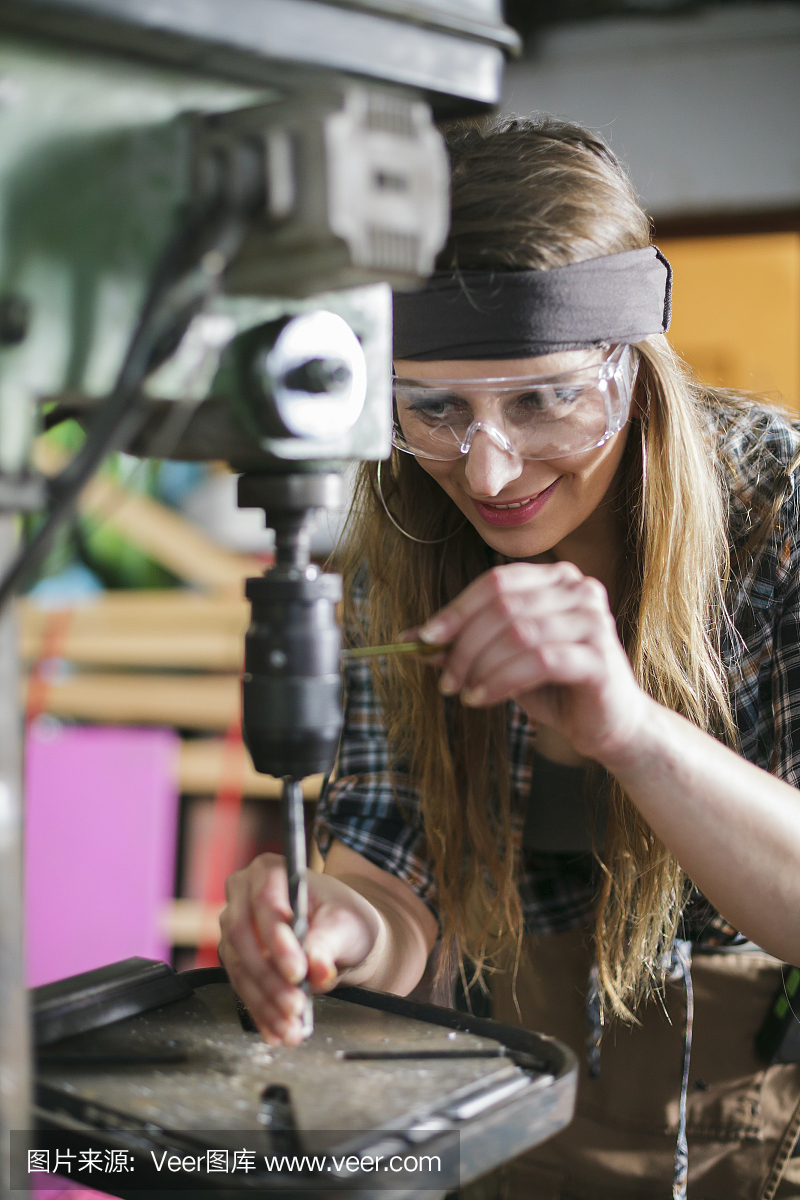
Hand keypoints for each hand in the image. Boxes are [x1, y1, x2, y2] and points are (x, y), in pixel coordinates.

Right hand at [218, 853, 381, 1044]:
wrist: (342, 934)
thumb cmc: (344, 918)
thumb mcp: (345, 923)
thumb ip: (327, 943)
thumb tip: (316, 969)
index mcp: (270, 871)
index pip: (264, 903)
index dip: (277, 940)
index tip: (297, 972)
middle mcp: (244, 896)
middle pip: (243, 937)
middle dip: (269, 978)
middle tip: (295, 1005)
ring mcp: (236, 928)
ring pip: (241, 968)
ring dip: (264, 1002)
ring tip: (290, 1027)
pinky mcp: (237, 959)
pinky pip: (243, 988)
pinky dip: (261, 1013)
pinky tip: (277, 1031)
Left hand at [417, 562, 650, 767]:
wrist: (609, 725)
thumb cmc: (556, 686)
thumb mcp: (503, 660)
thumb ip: (465, 644)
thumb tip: (413, 639)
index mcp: (557, 579)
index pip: (496, 582)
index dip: (457, 610)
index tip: (426, 638)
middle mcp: (579, 589)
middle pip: (504, 606)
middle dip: (465, 644)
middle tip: (445, 678)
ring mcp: (594, 621)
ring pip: (518, 633)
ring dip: (480, 665)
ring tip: (463, 692)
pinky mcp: (599, 657)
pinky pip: (538, 661)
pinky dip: (501, 680)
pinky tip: (482, 698)